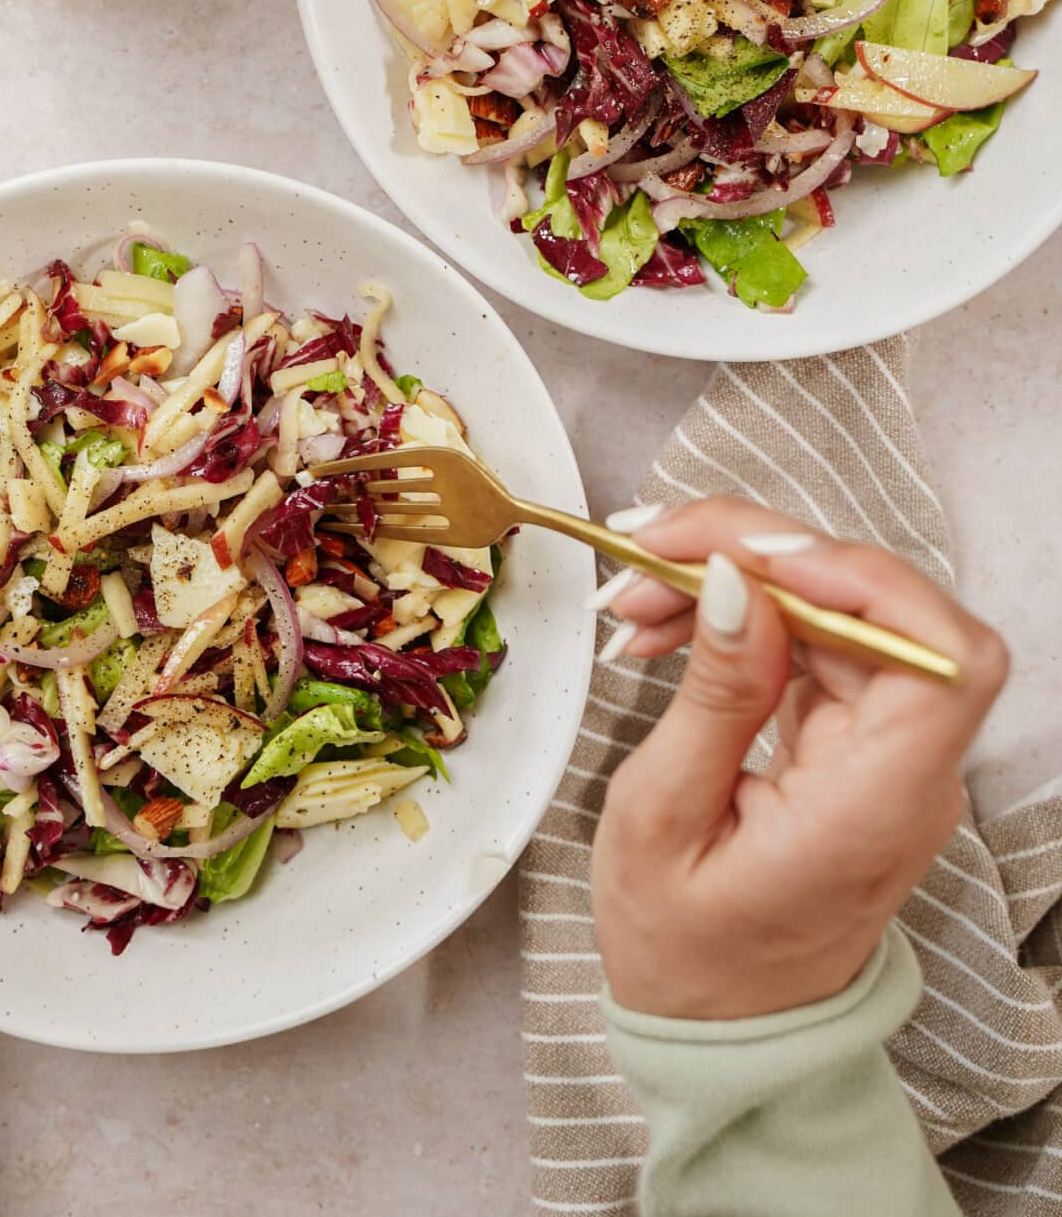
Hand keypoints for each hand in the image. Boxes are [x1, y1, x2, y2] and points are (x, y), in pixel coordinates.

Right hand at [591, 498, 1008, 1021]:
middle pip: (880, 612)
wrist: (716, 1028)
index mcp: (876, 807)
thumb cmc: (684, 952)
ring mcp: (887, 755)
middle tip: (648, 552)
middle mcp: (905, 773)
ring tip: (636, 592)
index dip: (865, 581)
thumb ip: (712, 696)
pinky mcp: (856, 742)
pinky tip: (668, 622)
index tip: (756, 558)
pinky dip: (743, 615)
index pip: (942, 657)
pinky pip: (816, 644)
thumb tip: (735, 582)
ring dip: (739, 578)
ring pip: (841, 613)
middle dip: (760, 558)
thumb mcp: (661, 820)